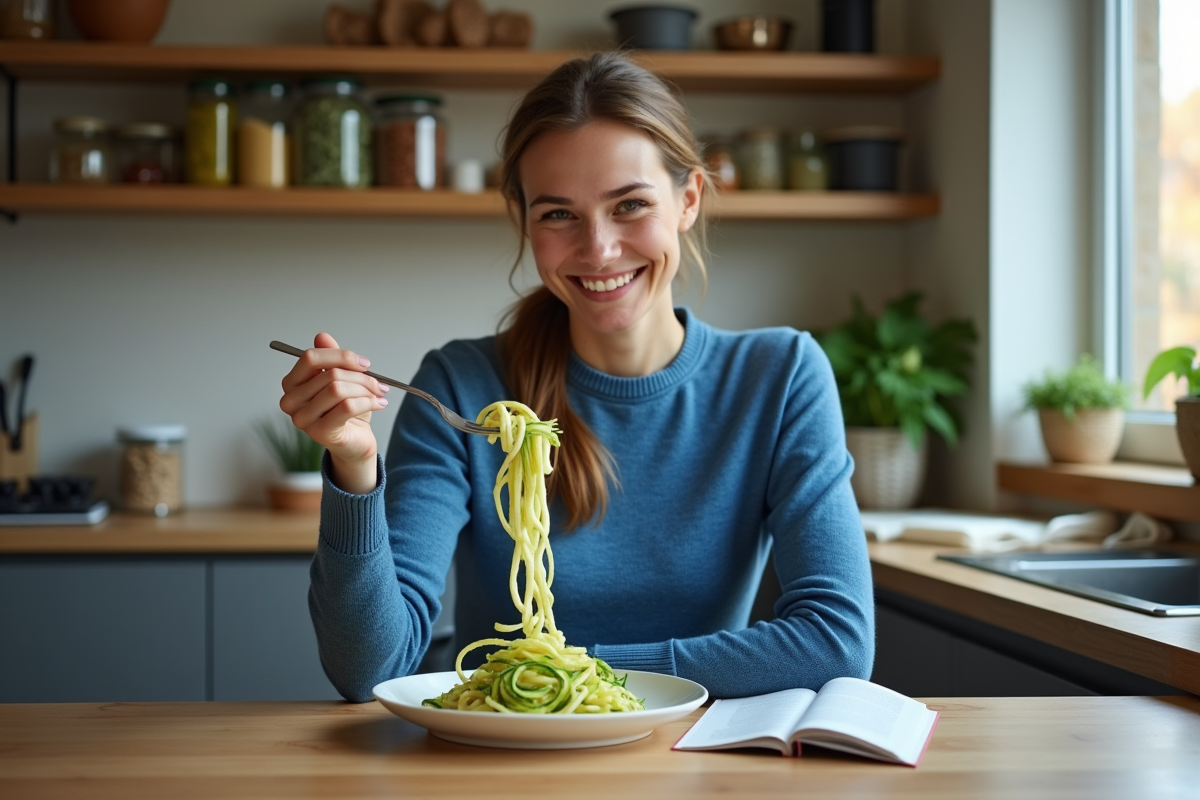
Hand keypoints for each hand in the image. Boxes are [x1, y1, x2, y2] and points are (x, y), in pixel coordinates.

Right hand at [279, 332, 389, 493]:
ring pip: (338, 390)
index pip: (310, 358)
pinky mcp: (319, 432)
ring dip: (366, 389)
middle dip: (360, 376)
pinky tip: (379, 404)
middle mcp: (291, 401)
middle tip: (378, 383)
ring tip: (379, 394)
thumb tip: (321, 336)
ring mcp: (302, 419)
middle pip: (329, 374)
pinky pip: (347, 407)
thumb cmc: (346, 410)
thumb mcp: (342, 379)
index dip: (341, 356)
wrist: (355, 441)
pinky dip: (368, 402)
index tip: (364, 363)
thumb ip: (331, 358)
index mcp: (292, 383)